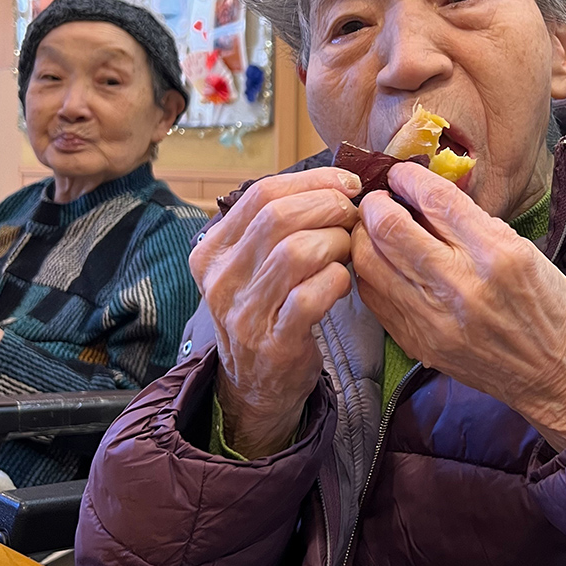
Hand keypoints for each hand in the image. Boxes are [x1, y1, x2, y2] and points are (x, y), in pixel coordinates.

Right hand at [189, 167, 360, 458]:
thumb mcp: (252, 264)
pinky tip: (342, 282)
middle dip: (329, 207)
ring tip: (347, 250)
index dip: (312, 181)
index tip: (347, 183)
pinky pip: (311, 296)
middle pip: (278, 217)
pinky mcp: (273, 342)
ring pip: (296, 252)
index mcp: (212, 249)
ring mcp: (244, 313)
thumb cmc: (266, 310)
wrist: (255, 384)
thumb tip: (335, 181)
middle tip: (353, 215)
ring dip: (336, 243)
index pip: (261, 193)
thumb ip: (277, 224)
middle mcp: (221, 278)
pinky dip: (337, 280)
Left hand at [351, 161, 565, 450]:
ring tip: (372, 228)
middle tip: (378, 198)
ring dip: (363, 237)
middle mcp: (462, 286)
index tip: (401, 172)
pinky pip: (375, 298)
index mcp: (497, 255)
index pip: (437, 201)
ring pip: (371, 264)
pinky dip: (370, 272)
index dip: (410, 178)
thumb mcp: (527, 252)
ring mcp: (435, 319)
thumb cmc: (550, 309)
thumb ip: (476, 225)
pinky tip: (379, 263)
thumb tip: (429, 198)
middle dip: (375, 204)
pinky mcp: (419, 343)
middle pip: (391, 229)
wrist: (558, 375)